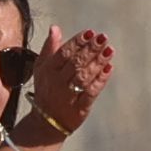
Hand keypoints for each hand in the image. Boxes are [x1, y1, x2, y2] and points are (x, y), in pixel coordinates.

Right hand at [21, 27, 114, 141]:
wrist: (46, 122)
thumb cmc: (46, 90)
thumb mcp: (41, 68)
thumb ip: (49, 48)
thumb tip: (55, 28)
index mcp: (48, 71)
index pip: (63, 53)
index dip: (77, 42)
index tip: (90, 32)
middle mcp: (57, 83)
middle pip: (76, 63)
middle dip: (90, 49)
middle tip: (103, 38)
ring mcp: (68, 96)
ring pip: (84, 77)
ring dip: (98, 62)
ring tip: (109, 50)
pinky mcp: (79, 108)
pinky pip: (91, 92)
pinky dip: (101, 80)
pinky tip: (109, 68)